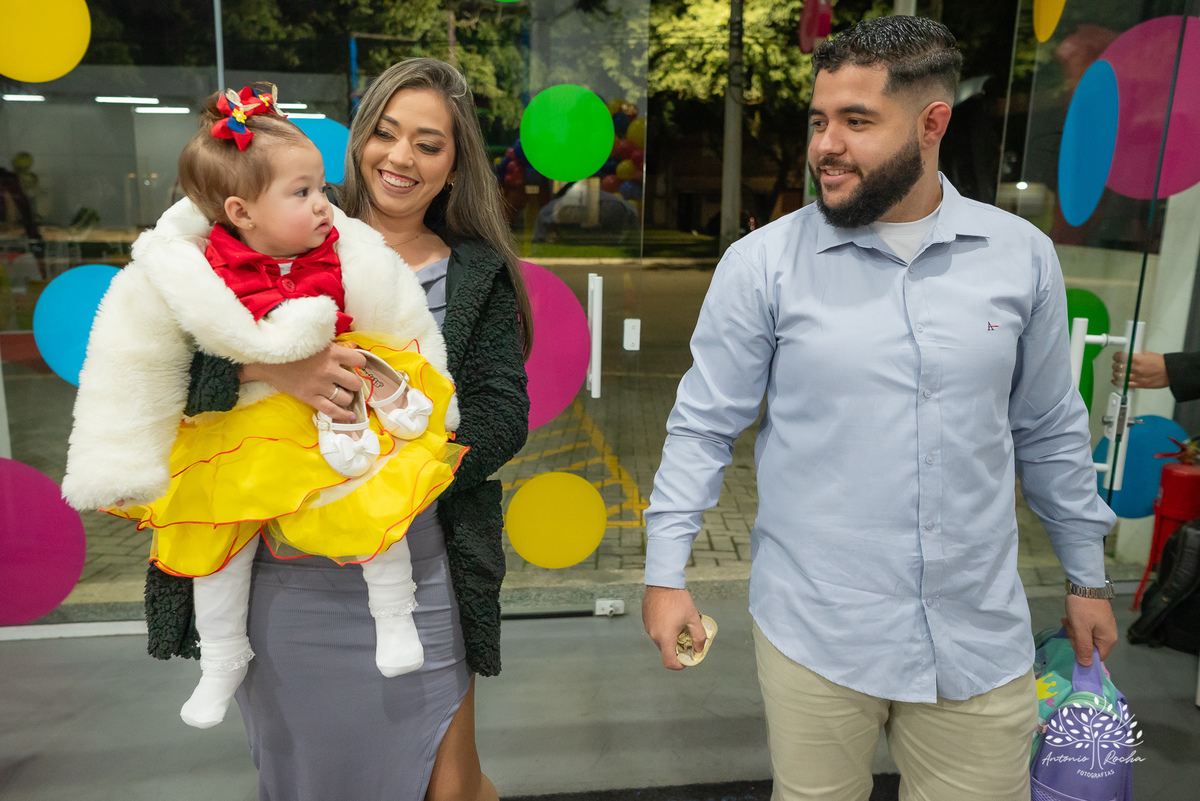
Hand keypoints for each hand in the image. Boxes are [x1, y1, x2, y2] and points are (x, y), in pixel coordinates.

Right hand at [240, 343, 366, 422]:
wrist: (268, 358)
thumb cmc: (292, 346)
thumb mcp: (317, 340)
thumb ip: (335, 346)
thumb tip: (354, 348)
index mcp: (332, 353)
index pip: (359, 360)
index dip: (360, 363)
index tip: (356, 365)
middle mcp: (329, 371)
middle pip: (354, 383)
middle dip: (353, 383)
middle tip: (348, 382)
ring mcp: (320, 386)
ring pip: (346, 398)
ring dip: (347, 396)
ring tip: (343, 394)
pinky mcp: (310, 397)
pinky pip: (332, 410)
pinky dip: (343, 415)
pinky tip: (350, 416)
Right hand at [643, 585, 705, 670]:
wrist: (662, 581)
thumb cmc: (678, 599)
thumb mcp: (693, 618)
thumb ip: (699, 637)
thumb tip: (699, 649)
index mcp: (665, 637)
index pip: (669, 662)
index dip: (679, 665)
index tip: (686, 659)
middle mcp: (654, 634)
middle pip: (665, 650)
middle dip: (676, 649)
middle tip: (687, 638)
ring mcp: (648, 626)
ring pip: (660, 639)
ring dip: (670, 638)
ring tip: (679, 624)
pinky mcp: (646, 619)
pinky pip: (655, 630)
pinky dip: (663, 629)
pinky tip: (671, 616)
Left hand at [1061, 594, 1117, 665]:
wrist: (1085, 584)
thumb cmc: (1083, 608)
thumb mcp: (1080, 629)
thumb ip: (1083, 648)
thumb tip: (1086, 665)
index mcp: (1108, 640)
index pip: (1096, 657)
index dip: (1082, 653)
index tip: (1073, 641)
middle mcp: (1109, 636)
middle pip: (1090, 647)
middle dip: (1076, 639)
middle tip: (1070, 626)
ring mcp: (1103, 627)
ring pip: (1086, 637)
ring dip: (1074, 631)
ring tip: (1068, 620)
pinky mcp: (1097, 620)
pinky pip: (1086, 629)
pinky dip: (1076, 625)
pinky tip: (1069, 618)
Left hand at [1112, 351, 1168, 389]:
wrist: (1171, 372)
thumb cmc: (1162, 364)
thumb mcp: (1148, 354)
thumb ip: (1138, 355)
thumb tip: (1131, 354)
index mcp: (1137, 359)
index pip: (1120, 356)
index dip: (1116, 356)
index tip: (1116, 357)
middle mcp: (1136, 368)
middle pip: (1117, 367)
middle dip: (1115, 365)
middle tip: (1116, 364)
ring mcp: (1137, 377)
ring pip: (1119, 376)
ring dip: (1115, 374)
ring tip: (1116, 372)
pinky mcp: (1139, 385)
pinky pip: (1125, 385)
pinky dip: (1118, 383)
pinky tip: (1115, 380)